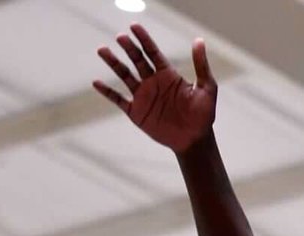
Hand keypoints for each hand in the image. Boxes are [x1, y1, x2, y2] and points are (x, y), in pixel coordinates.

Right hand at [93, 24, 217, 153]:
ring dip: (113, 63)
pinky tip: (96, 82)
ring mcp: (143, 96)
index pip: (152, 52)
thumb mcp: (207, 89)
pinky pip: (118, 99)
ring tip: (102, 50)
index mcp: (167, 74)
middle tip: (120, 37)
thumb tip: (199, 40)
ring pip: (124, 75)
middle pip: (137, 60)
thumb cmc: (203, 116)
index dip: (144, 39)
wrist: (194, 140)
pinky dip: (107, 91)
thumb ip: (201, 66)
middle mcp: (153, 82)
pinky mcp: (136, 112)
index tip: (134, 27)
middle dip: (129, 48)